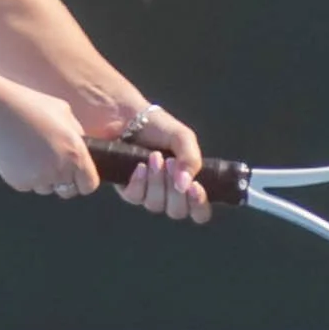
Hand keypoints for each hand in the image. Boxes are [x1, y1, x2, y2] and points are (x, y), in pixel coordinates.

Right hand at [0, 85, 100, 198]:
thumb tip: (81, 145)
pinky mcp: (18, 183)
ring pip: (47, 188)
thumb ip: (76, 132)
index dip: (84, 180)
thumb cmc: (28, 106)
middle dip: (64, 180)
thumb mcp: (62, 111)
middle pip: (68, 191)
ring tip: (32, 152)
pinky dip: (26, 175)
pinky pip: (29, 185)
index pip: (89, 185)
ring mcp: (38, 179)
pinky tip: (19, 155)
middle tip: (52, 161)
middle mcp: (58, 170)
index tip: (78, 174)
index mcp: (74, 153)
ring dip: (44, 177)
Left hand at [111, 105, 210, 225]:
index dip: (199, 205)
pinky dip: (140, 181)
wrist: (129, 118)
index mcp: (188, 185)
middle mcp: (169, 195)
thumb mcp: (183, 138)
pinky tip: (140, 165)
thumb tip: (185, 185)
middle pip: (177, 212)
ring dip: (157, 181)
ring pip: (155, 205)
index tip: (194, 187)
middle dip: (175, 190)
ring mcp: (148, 194)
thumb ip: (191, 159)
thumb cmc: (159, 128)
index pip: (200, 211)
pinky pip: (135, 197)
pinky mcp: (128, 190)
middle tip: (171, 162)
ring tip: (155, 157)